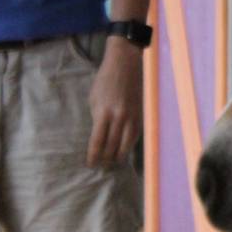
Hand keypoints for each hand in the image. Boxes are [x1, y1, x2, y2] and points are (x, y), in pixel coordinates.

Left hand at [87, 37, 142, 168]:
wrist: (125, 64)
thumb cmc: (105, 80)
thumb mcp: (94, 98)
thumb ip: (97, 117)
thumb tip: (99, 135)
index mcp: (103, 113)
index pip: (97, 141)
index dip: (94, 155)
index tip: (90, 164)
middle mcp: (119, 117)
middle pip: (112, 146)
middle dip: (106, 158)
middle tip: (101, 166)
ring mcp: (132, 117)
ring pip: (126, 144)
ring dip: (118, 155)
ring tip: (113, 162)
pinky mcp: (140, 115)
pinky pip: (135, 136)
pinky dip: (129, 145)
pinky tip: (124, 150)